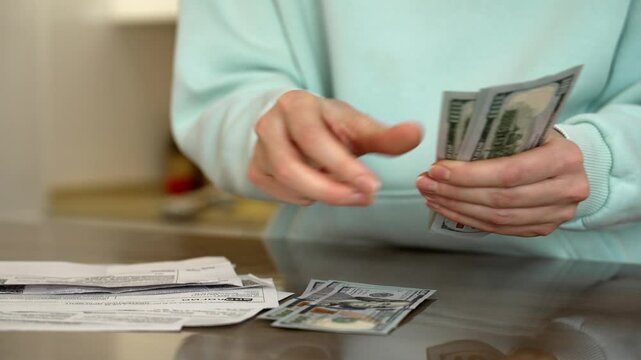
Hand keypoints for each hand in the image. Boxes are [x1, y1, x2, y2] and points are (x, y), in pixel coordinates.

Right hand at [248, 90, 421, 205]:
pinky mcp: (255, 170)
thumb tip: (417, 133)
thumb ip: (386, 135)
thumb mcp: (357, 127)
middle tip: (366, 197)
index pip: (316, 138)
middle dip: (332, 188)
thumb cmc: (328, 126)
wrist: (292, 125)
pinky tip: (321, 187)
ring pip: (287, 182)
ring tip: (349, 192)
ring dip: (322, 193)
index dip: (344, 166)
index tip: (373, 186)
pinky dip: (307, 197)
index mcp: (298, 105)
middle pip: (292, 166)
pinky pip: (282, 195)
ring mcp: (259, 148)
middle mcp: (271, 123)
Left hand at [416, 131, 588, 236]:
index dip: (470, 175)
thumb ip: (499, 137)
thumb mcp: (528, 127)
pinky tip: (446, 207)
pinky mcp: (544, 228)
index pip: (510, 172)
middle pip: (501, 198)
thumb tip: (449, 146)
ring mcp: (558, 214)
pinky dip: (468, 218)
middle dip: (456, 191)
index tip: (437, 168)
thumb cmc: (541, 138)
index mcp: (565, 157)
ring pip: (498, 217)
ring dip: (457, 207)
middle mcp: (568, 189)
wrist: (571, 161)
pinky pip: (500, 228)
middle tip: (426, 182)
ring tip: (431, 194)